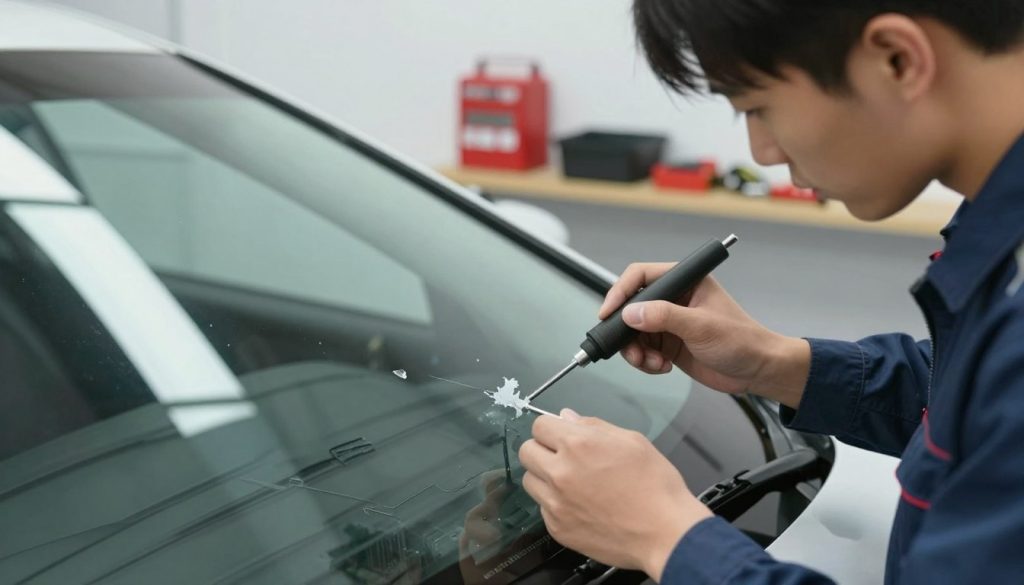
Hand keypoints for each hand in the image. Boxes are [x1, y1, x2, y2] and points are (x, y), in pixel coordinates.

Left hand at [519, 409, 711, 580]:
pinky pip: (543, 507)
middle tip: (563, 456)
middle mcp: (560, 472)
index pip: (539, 425)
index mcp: (578, 444)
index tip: (562, 435)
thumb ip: (594, 426)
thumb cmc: (655, 484)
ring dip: (544, 476)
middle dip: (542, 449)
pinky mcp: (557, 528)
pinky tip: (580, 505)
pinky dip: (555, 503)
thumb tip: (567, 417)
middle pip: (526, 451)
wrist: (665, 533)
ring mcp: (555, 503)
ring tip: (571, 482)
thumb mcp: (632, 440)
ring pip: (529, 480)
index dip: (552, 428)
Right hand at [600, 264, 809, 407]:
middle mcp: (673, 299)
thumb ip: (664, 316)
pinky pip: (642, 350)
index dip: (620, 292)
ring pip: (633, 332)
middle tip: (628, 348)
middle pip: (631, 307)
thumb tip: (631, 313)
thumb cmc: (742, 340)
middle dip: (625, 330)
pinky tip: (660, 367)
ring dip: (635, 351)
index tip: (608, 313)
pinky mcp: (668, 344)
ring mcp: (669, 322)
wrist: (757, 371)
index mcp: (685, 281)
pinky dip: (644, 361)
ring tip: (650, 363)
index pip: (641, 276)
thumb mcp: (701, 326)